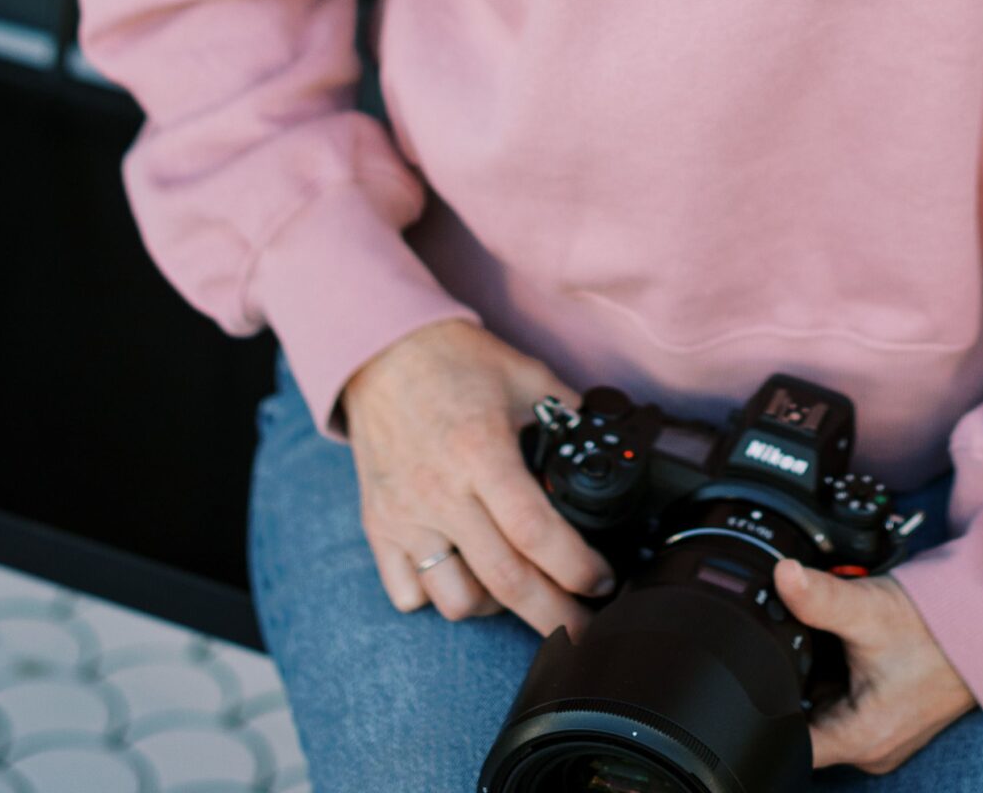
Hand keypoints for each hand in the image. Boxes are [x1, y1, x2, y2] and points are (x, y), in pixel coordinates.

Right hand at [341, 318, 617, 634]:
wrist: (380, 351)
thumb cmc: (455, 361)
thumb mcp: (523, 374)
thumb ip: (565, 412)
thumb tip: (603, 444)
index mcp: (481, 452)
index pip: (535, 532)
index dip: (577, 568)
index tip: (603, 581)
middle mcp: (441, 493)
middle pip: (505, 583)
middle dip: (555, 617)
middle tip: (586, 631)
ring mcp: (405, 517)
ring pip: (457, 601)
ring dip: (497, 608)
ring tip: (520, 589)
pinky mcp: (378, 527)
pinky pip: (409, 593)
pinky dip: (440, 596)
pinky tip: (463, 574)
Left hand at [771, 560, 977, 775]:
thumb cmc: (935, 628)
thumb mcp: (869, 610)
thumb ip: (820, 597)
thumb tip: (782, 575)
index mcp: (860, 739)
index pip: (790, 745)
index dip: (766, 714)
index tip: (757, 678)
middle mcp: (870, 748)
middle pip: (804, 724)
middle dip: (795, 685)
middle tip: (803, 645)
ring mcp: (882, 735)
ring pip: (824, 711)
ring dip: (818, 679)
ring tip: (831, 644)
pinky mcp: (889, 719)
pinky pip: (847, 703)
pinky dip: (839, 676)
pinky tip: (847, 648)